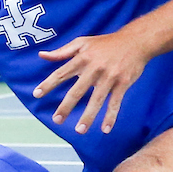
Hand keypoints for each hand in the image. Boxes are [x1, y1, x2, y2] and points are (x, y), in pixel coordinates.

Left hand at [33, 32, 151, 133]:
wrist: (136, 41)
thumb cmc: (106, 43)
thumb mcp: (82, 42)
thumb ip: (62, 51)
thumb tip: (42, 55)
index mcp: (82, 59)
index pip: (61, 73)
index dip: (48, 84)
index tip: (36, 95)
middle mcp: (94, 69)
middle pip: (77, 91)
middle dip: (66, 106)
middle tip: (56, 120)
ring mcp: (109, 77)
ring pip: (96, 100)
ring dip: (88, 117)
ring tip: (79, 130)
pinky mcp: (123, 83)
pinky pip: (115, 103)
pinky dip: (111, 116)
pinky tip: (105, 129)